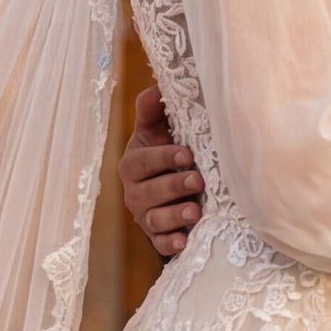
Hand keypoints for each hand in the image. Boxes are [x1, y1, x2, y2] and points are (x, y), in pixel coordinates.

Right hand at [117, 86, 203, 257]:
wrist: (171, 189)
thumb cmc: (165, 152)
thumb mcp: (157, 131)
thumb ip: (152, 111)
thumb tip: (156, 85)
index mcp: (133, 164)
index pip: (143, 161)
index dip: (163, 157)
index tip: (187, 154)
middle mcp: (135, 192)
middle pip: (148, 192)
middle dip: (172, 186)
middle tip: (197, 181)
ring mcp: (145, 217)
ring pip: (154, 219)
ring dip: (174, 216)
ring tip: (195, 211)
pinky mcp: (157, 237)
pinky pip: (160, 244)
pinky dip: (171, 243)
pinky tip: (184, 241)